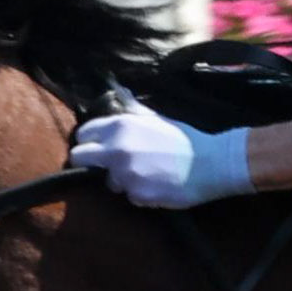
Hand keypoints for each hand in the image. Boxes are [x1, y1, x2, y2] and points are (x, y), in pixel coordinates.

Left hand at [68, 106, 262, 209]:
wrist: (211, 163)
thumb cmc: (185, 139)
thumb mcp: (156, 119)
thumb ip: (132, 113)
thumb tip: (119, 94)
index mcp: (120, 125)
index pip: (83, 134)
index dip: (88, 142)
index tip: (96, 148)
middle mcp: (117, 149)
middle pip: (80, 158)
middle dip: (89, 162)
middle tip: (106, 166)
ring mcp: (125, 174)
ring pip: (108, 181)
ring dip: (121, 180)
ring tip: (146, 175)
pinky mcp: (137, 195)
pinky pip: (129, 196)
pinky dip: (140, 193)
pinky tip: (157, 185)